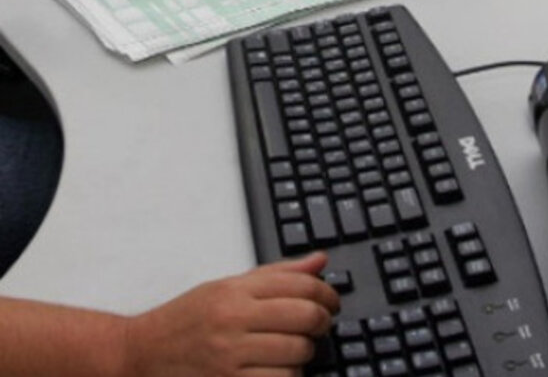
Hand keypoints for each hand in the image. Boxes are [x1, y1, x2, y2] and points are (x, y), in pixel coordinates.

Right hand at [122, 252, 339, 376]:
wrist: (137, 355)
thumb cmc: (184, 322)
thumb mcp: (226, 288)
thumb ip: (277, 276)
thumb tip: (319, 261)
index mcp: (234, 293)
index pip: (301, 285)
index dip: (327, 294)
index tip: (331, 302)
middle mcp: (232, 321)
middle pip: (305, 318)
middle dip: (321, 323)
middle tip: (318, 327)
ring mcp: (229, 357)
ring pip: (297, 354)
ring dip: (303, 355)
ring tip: (291, 351)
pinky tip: (276, 371)